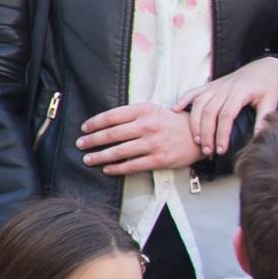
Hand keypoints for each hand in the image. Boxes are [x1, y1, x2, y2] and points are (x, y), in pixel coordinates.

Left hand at [78, 102, 200, 175]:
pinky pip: (132, 165)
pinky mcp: (158, 159)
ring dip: (100, 156)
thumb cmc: (171, 122)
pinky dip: (116, 168)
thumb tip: (105, 123)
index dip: (95, 123)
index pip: (112, 116)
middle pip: (112, 134)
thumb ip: (132, 115)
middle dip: (92, 140)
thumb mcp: (153, 110)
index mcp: (144, 110)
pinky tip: (107, 169)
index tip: (84, 128)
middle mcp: (147, 125)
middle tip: (81, 144)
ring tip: (88, 159)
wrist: (196, 136)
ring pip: (119, 151)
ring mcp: (153, 143)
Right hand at [180, 57, 277, 159]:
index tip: (221, 150)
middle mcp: (225, 88)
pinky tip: (175, 109)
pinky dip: (183, 99)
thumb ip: (264, 118)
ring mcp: (216, 85)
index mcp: (240, 92)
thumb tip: (259, 137)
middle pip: (209, 112)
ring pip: (199, 104)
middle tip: (207, 151)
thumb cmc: (269, 83)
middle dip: (206, 134)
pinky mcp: (212, 84)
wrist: (265, 66)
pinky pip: (194, 91)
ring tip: (196, 140)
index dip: (222, 134)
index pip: (226, 115)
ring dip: (195, 122)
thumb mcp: (272, 100)